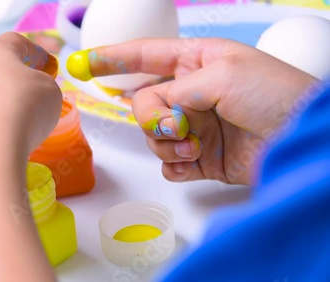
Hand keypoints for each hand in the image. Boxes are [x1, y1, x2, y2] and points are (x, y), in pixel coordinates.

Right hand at [67, 38, 315, 184]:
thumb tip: (159, 110)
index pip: (146, 55)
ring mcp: (195, 127)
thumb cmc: (277, 96)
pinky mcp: (200, 158)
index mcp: (198, 62)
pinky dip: (175, 166)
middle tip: (175, 125)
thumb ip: (177, 89)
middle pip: (143, 103)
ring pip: (152, 136)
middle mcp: (192, 93)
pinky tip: (194, 163)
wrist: (303, 142)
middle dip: (151, 117)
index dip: (113, 58)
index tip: (85, 63)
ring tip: (195, 146)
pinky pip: (168, 164)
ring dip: (167, 144)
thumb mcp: (223, 75)